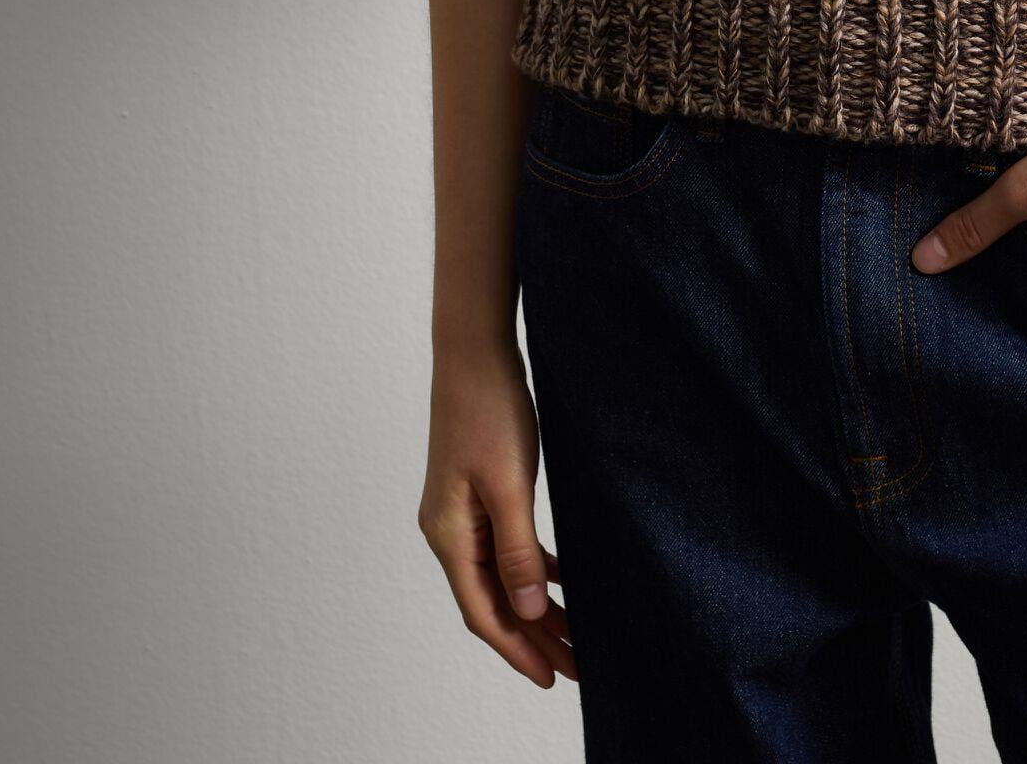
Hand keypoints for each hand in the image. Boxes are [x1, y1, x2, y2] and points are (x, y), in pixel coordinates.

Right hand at [418, 342, 575, 688]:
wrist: (475, 349)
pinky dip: (533, 567)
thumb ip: (516, 549)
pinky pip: (505, 546)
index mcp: (448, 534)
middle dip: (534, 636)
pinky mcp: (480, 493)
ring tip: (577, 634)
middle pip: (494, 600)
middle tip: (577, 666)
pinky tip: (562, 577)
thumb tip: (529, 609)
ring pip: (502, 574)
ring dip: (536, 605)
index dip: (517, 648)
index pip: (483, 611)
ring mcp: (462, 512)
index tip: (552, 677)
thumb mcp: (508, 483)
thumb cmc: (488, 408)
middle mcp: (449, 530)